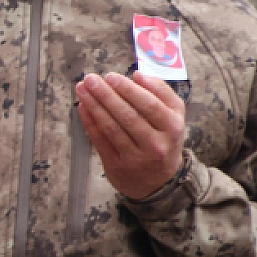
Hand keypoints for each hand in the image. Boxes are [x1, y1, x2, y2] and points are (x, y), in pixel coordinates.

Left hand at [74, 71, 185, 200]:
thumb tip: (138, 75)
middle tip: (90, 78)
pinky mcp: (117, 165)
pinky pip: (100, 140)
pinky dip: (89, 121)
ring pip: (111, 127)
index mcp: (173, 128)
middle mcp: (155, 144)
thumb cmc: (164, 138)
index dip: (128, 89)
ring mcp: (136, 157)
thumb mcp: (174, 116)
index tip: (111, 76)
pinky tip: (82, 106)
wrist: (160, 182)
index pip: (149, 105)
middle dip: (106, 95)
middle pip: (128, 115)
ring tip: (82, 88)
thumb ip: (161, 92)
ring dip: (94, 105)